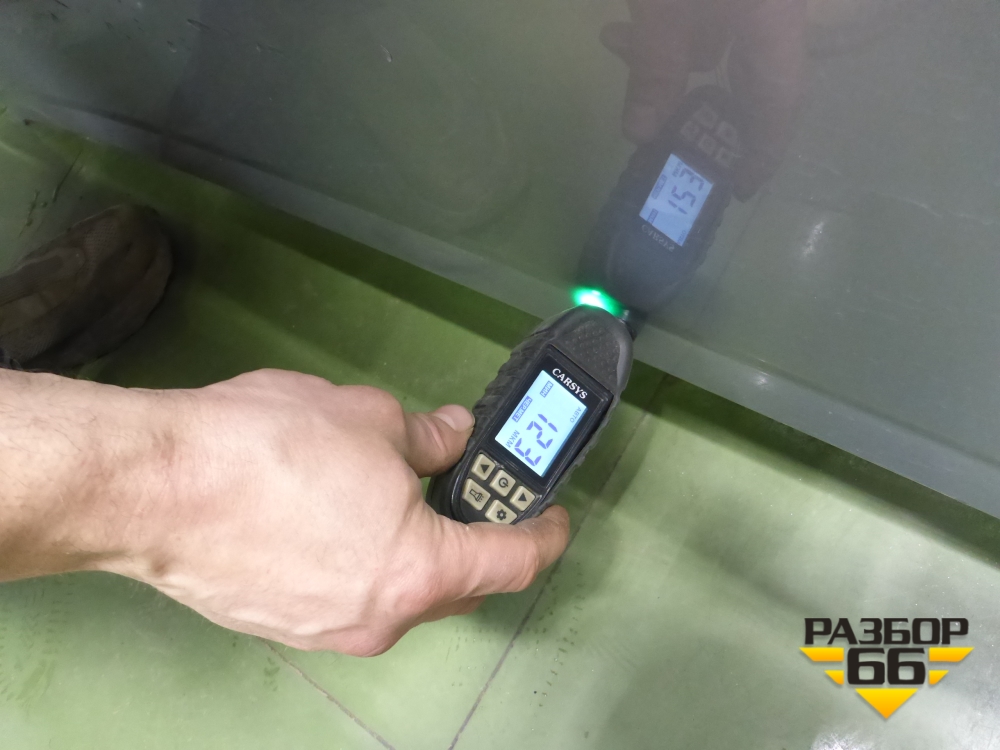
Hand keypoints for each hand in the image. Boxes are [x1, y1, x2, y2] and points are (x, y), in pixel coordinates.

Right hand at [108, 370, 569, 654]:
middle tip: (467, 493)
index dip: (544, 534)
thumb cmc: (265, 451)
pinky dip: (362, 561)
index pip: (512, 560)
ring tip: (390, 494)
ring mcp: (328, 629)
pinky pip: (348, 595)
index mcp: (420, 570)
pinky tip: (335, 516)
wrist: (156, 485)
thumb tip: (448, 439)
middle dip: (474, 542)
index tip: (552, 518)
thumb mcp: (369, 419)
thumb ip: (426, 437)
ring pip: (400, 593)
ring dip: (412, 551)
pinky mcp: (284, 624)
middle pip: (459, 585)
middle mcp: (380, 616)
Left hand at [602, 0, 806, 198]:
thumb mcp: (663, 8)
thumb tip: (642, 134)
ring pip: (718, 43)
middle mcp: (776, 8)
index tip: (741, 189)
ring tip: (621, 59)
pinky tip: (619, 32)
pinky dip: (667, 32)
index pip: (781, 99)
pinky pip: (704, 17)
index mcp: (778, 17)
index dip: (764, 150)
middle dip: (704, 112)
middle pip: (750, 77)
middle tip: (673, 147)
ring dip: (667, 62)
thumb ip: (655, 69)